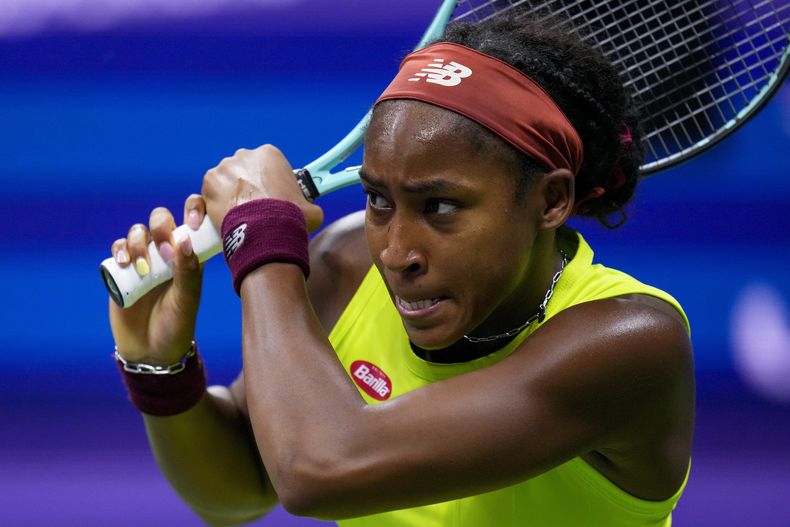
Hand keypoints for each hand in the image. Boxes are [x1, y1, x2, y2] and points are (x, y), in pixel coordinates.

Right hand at [108, 195, 204, 364]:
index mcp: (191, 254)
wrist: (150, 350)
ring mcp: (145, 259)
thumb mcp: (187, 300)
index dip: (194, 209)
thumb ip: (188, 271)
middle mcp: (168, 252)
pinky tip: (124, 263)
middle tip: (164, 252)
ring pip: (138, 231)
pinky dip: (120, 250)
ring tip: (142, 268)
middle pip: (161, 219)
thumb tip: (184, 238)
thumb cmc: (177, 324)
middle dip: (161, 227)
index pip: (194, 218)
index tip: (192, 223)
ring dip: (138, 242)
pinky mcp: (123, 269)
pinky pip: (119, 247)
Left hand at [201, 144, 323, 232]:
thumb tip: (311, 211)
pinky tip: (221, 219)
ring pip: (225, 182)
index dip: (267, 184)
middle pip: (243, 171)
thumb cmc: (291, 218)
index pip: (265, 166)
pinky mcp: (209, 183)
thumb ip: (307, 205)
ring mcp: (225, 168)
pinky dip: (213, 205)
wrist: (267, 230)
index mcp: (270, 154)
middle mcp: (245, 155)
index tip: (269, 199)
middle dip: (246, 187)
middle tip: (253, 209)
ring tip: (237, 218)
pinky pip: (209, 193)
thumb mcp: (310, 209)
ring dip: (229, 196)